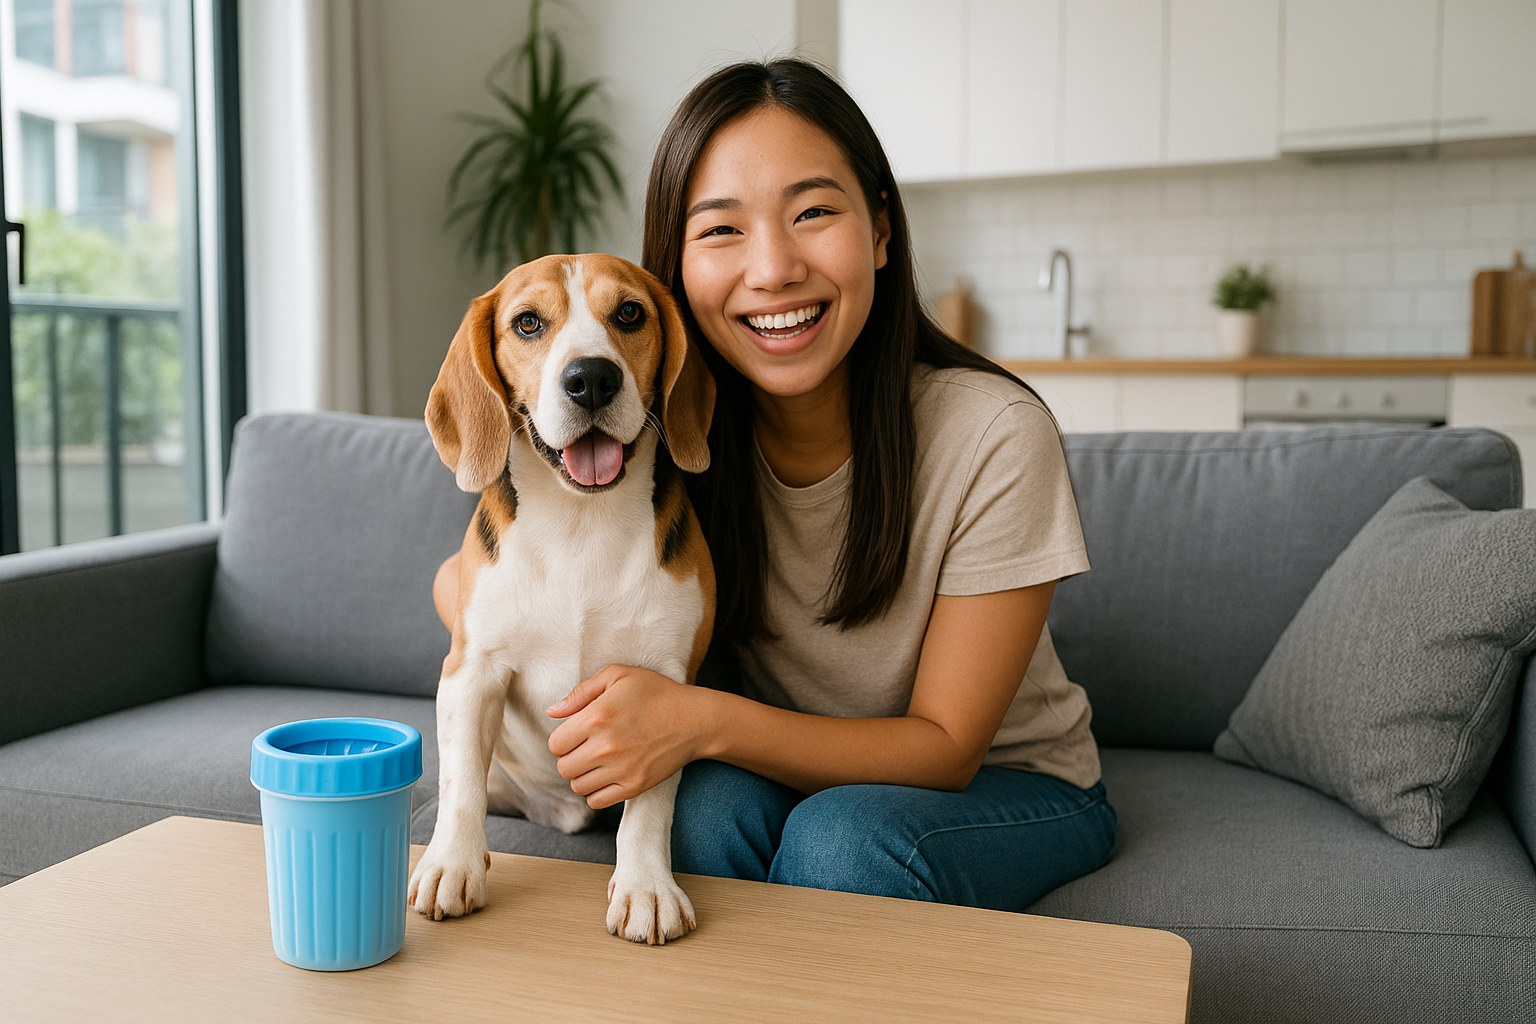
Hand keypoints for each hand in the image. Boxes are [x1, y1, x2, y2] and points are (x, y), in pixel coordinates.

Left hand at [546, 665, 704, 809]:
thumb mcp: (618, 676)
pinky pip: (597, 801)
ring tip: (599, 761)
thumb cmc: (655, 693)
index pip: (555, 744)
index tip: (578, 733)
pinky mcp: (634, 786)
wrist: (694, 719)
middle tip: (588, 747)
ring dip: (583, 775)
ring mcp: (621, 769)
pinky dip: (597, 792)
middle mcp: (605, 746)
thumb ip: (581, 692)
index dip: (564, 739)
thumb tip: (552, 712)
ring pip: (578, 786)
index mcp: (596, 717)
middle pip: (563, 768)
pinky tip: (608, 775)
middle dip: (571, 757)